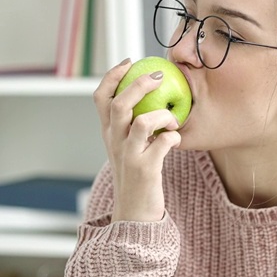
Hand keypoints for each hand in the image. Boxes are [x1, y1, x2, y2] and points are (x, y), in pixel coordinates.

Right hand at [94, 59, 182, 222]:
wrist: (134, 213)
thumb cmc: (136, 176)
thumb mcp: (126, 148)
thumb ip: (131, 125)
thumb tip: (148, 97)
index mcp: (108, 133)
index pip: (101, 97)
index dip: (113, 75)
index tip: (130, 63)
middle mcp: (114, 142)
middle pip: (120, 104)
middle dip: (139, 84)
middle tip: (159, 77)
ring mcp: (129, 156)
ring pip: (142, 123)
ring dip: (162, 114)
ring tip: (173, 119)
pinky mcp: (146, 169)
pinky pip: (163, 143)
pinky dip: (173, 137)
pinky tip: (175, 139)